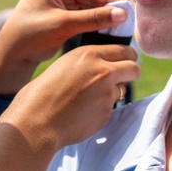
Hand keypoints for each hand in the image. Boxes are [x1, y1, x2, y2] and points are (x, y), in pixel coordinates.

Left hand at [0, 0, 128, 93]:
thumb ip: (94, 18)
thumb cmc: (30, 37)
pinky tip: (109, 29)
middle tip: (127, 19)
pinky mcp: (61, 12)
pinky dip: (95, 21)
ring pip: (89, 4)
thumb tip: (122, 13)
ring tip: (121, 26)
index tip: (126, 8)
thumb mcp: (63, 25)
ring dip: (103, 15)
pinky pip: (83, 13)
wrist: (11, 57)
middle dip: (107, 7)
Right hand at [1, 42, 138, 152]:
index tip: (125, 61)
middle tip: (122, 77)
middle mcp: (103, 71)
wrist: (37, 120)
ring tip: (88, 98)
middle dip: (130, 72)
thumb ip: (88, 63)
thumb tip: (106, 65)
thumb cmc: (42, 92)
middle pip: (134, 68)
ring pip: (122, 89)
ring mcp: (106, 93)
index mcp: (89, 54)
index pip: (124, 50)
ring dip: (112, 92)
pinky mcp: (106, 112)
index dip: (127, 57)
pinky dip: (101, 109)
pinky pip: (110, 107)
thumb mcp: (65, 64)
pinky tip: (82, 111)